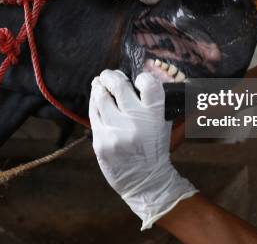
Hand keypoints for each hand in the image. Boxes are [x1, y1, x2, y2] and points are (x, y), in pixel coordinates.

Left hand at [89, 69, 197, 229]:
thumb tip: (140, 79)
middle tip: (109, 75)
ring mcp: (115, 132)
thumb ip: (156, 103)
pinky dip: (94, 104)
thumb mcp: (164, 125)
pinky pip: (93, 114)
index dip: (142, 77)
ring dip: (99, 87)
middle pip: (118, 85)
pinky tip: (97, 101)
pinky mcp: (100, 141)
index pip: (149, 84)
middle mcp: (135, 122)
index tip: (137, 79)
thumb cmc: (155, 150)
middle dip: (111, 75)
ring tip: (100, 84)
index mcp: (155, 117)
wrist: (145, 181)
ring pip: (100, 97)